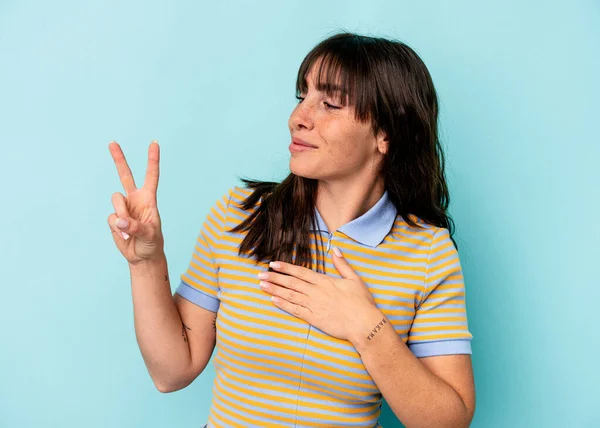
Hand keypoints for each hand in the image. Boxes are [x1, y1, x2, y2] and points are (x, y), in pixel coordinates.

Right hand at [107, 140, 164, 264]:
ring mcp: (123, 208)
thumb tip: (119, 219)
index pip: (151, 176)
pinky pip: (111, 218)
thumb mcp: (150, 235)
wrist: (142, 256)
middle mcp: (135, 199)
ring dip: (121, 214)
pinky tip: (125, 236)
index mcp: (149, 199)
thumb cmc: (152, 243)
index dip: (153, 160)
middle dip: (119, 159)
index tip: (155, 143)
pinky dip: (117, 228)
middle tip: (112, 142)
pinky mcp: (113, 219)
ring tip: (130, 230)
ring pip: (115, 200)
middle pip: (125, 175)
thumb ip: (135, 226)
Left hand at [257, 247, 383, 344]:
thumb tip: (335, 249)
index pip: (301, 272)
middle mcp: (316, 292)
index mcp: (324, 281)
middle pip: (291, 283)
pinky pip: (295, 310)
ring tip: (261, 285)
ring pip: (290, 295)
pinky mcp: (314, 319)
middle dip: (274, 278)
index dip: (286, 268)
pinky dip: (283, 305)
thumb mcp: (354, 279)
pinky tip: (273, 300)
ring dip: (274, 290)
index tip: (273, 264)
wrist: (364, 324)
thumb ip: (342, 265)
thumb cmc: (361, 302)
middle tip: (260, 274)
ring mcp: (313, 306)